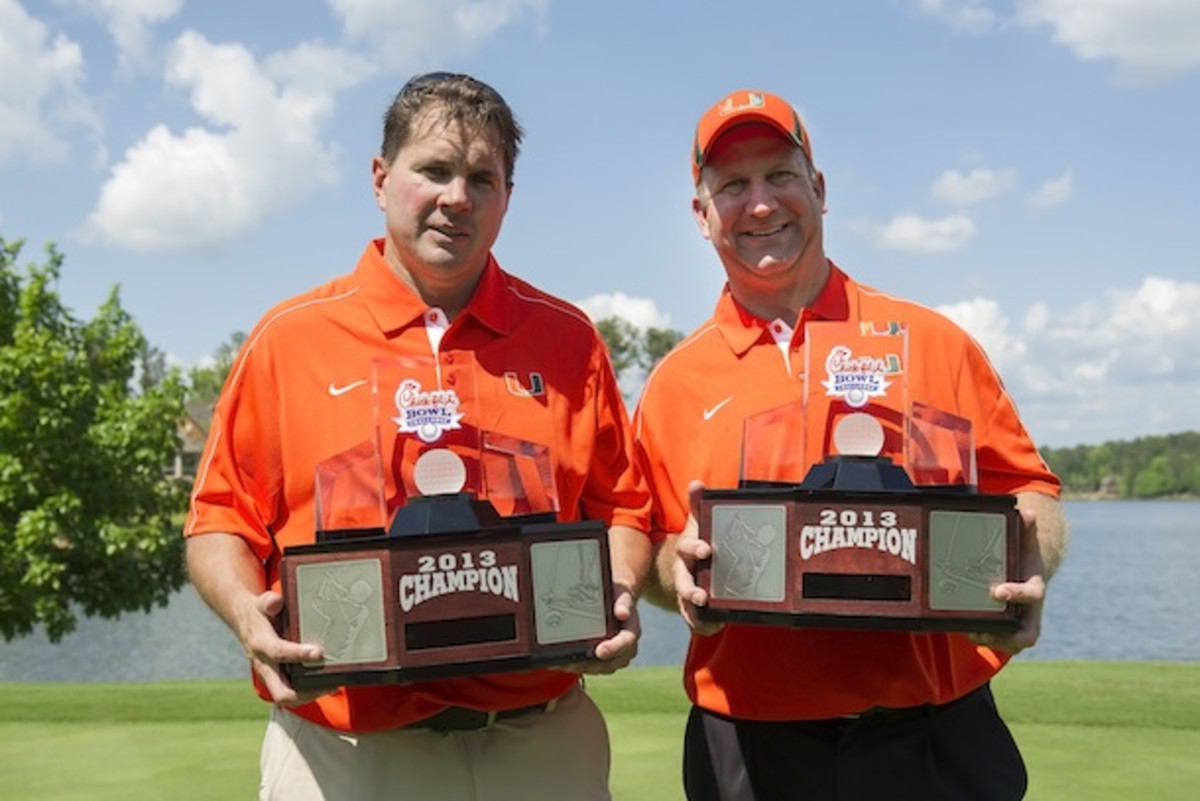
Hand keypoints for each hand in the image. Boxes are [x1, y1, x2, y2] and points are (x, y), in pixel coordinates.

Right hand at [240, 590, 328, 705]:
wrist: (245, 621)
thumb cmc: (260, 612)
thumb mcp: (262, 603)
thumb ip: (269, 602)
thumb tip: (276, 602)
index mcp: (261, 644)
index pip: (279, 652)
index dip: (298, 654)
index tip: (318, 652)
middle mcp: (263, 665)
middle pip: (281, 692)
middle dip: (306, 692)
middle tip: (330, 683)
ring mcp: (269, 675)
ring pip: (287, 698)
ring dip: (310, 695)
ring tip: (333, 685)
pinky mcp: (275, 678)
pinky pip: (290, 693)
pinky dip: (307, 693)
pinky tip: (326, 684)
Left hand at [560, 584, 640, 674]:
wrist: (614, 602)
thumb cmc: (616, 597)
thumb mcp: (621, 595)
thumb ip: (623, 603)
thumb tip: (622, 613)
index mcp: (632, 631)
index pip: (626, 643)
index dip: (613, 648)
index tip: (600, 651)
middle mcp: (625, 648)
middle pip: (611, 662)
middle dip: (592, 664)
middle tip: (573, 663)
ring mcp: (614, 656)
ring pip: (600, 668)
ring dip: (582, 667)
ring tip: (564, 664)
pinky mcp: (602, 660)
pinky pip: (592, 667)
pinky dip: (578, 666)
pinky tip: (563, 663)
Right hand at [670, 481, 722, 635]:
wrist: (691, 561)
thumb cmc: (698, 539)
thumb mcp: (699, 520)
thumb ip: (698, 504)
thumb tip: (696, 483)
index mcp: (687, 550)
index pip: (688, 548)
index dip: (696, 548)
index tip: (706, 550)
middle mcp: (684, 571)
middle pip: (683, 582)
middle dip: (691, 590)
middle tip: (701, 596)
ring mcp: (689, 590)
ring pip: (686, 605)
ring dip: (694, 613)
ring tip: (706, 621)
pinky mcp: (695, 607)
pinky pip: (697, 620)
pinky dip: (704, 625)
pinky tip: (715, 628)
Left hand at [967, 506, 1046, 654]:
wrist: (1025, 572)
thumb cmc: (1022, 557)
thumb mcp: (1024, 541)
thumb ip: (1024, 528)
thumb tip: (1026, 512)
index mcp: (1036, 587)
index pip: (1034, 595)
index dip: (1018, 594)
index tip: (997, 591)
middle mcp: (1031, 610)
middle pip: (1028, 634)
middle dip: (1007, 635)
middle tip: (981, 628)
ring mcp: (1020, 622)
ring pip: (1012, 643)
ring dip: (991, 639)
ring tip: (969, 631)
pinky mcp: (1007, 629)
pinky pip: (999, 641)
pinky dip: (983, 638)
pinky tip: (963, 629)